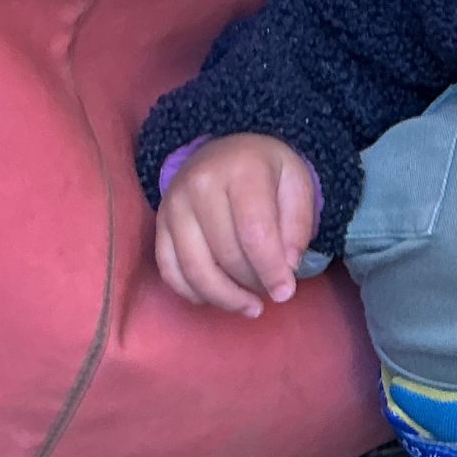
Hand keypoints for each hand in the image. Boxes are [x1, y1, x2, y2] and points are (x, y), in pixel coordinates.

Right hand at [153, 133, 317, 317]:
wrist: (226, 150)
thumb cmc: (267, 170)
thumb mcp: (296, 183)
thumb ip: (298, 223)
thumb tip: (287, 267)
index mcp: (241, 171)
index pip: (254, 232)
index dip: (270, 269)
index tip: (285, 293)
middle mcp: (200, 186)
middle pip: (224, 253)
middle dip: (251, 283)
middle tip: (270, 293)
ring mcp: (173, 205)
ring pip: (193, 268)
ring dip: (223, 297)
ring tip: (250, 307)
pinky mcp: (159, 224)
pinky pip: (169, 269)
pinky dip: (192, 292)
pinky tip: (217, 298)